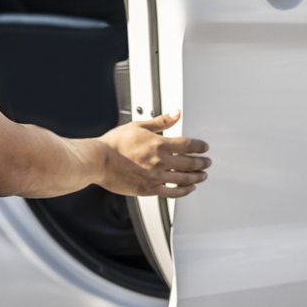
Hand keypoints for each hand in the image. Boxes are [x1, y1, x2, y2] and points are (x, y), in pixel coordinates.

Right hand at [97, 110, 211, 197]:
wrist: (98, 161)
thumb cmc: (114, 144)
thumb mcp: (139, 126)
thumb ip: (161, 122)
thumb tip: (176, 113)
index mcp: (159, 144)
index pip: (188, 145)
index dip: (200, 146)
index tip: (204, 147)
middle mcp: (160, 161)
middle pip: (190, 163)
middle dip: (202, 162)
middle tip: (207, 162)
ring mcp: (155, 177)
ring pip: (183, 179)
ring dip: (196, 177)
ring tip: (202, 176)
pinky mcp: (148, 189)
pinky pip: (171, 192)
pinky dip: (183, 191)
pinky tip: (189, 189)